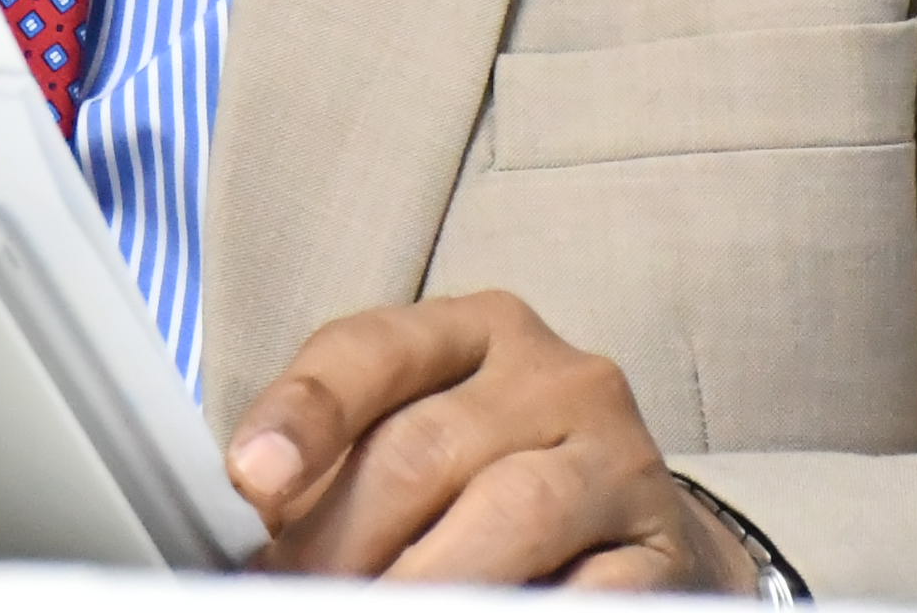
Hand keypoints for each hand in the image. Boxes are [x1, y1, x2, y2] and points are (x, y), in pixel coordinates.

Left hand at [223, 289, 746, 587]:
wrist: (646, 539)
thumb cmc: (492, 485)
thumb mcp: (419, 441)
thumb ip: (342, 464)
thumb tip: (257, 517)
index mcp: (475, 331)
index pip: (371, 350)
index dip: (304, 412)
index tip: (250, 479)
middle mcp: (554, 377)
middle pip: (424, 447)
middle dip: (341, 536)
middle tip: (295, 590)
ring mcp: (620, 459)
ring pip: (509, 511)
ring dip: (423, 580)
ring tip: (370, 612)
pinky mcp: (665, 548)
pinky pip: (592, 586)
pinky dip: (524, 608)